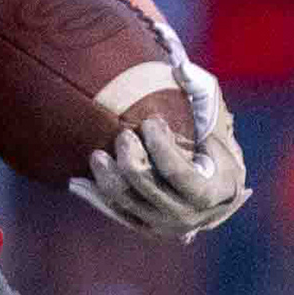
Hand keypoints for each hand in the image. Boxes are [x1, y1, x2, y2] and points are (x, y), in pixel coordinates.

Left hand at [77, 60, 249, 239]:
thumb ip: (200, 89)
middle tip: (123, 135)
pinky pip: (116, 214)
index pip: (178, 171)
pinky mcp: (146, 228)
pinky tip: (77, 181)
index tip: (150, 121)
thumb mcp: (214, 115)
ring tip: (96, 155)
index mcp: (213, 191)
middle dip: (131, 158)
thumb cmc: (213, 142)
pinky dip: (96, 198)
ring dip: (108, 178)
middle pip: (148, 187)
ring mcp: (166, 226)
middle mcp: (190, 216)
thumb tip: (178, 66)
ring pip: (127, 202)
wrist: (215, 186)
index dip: (161, 146)